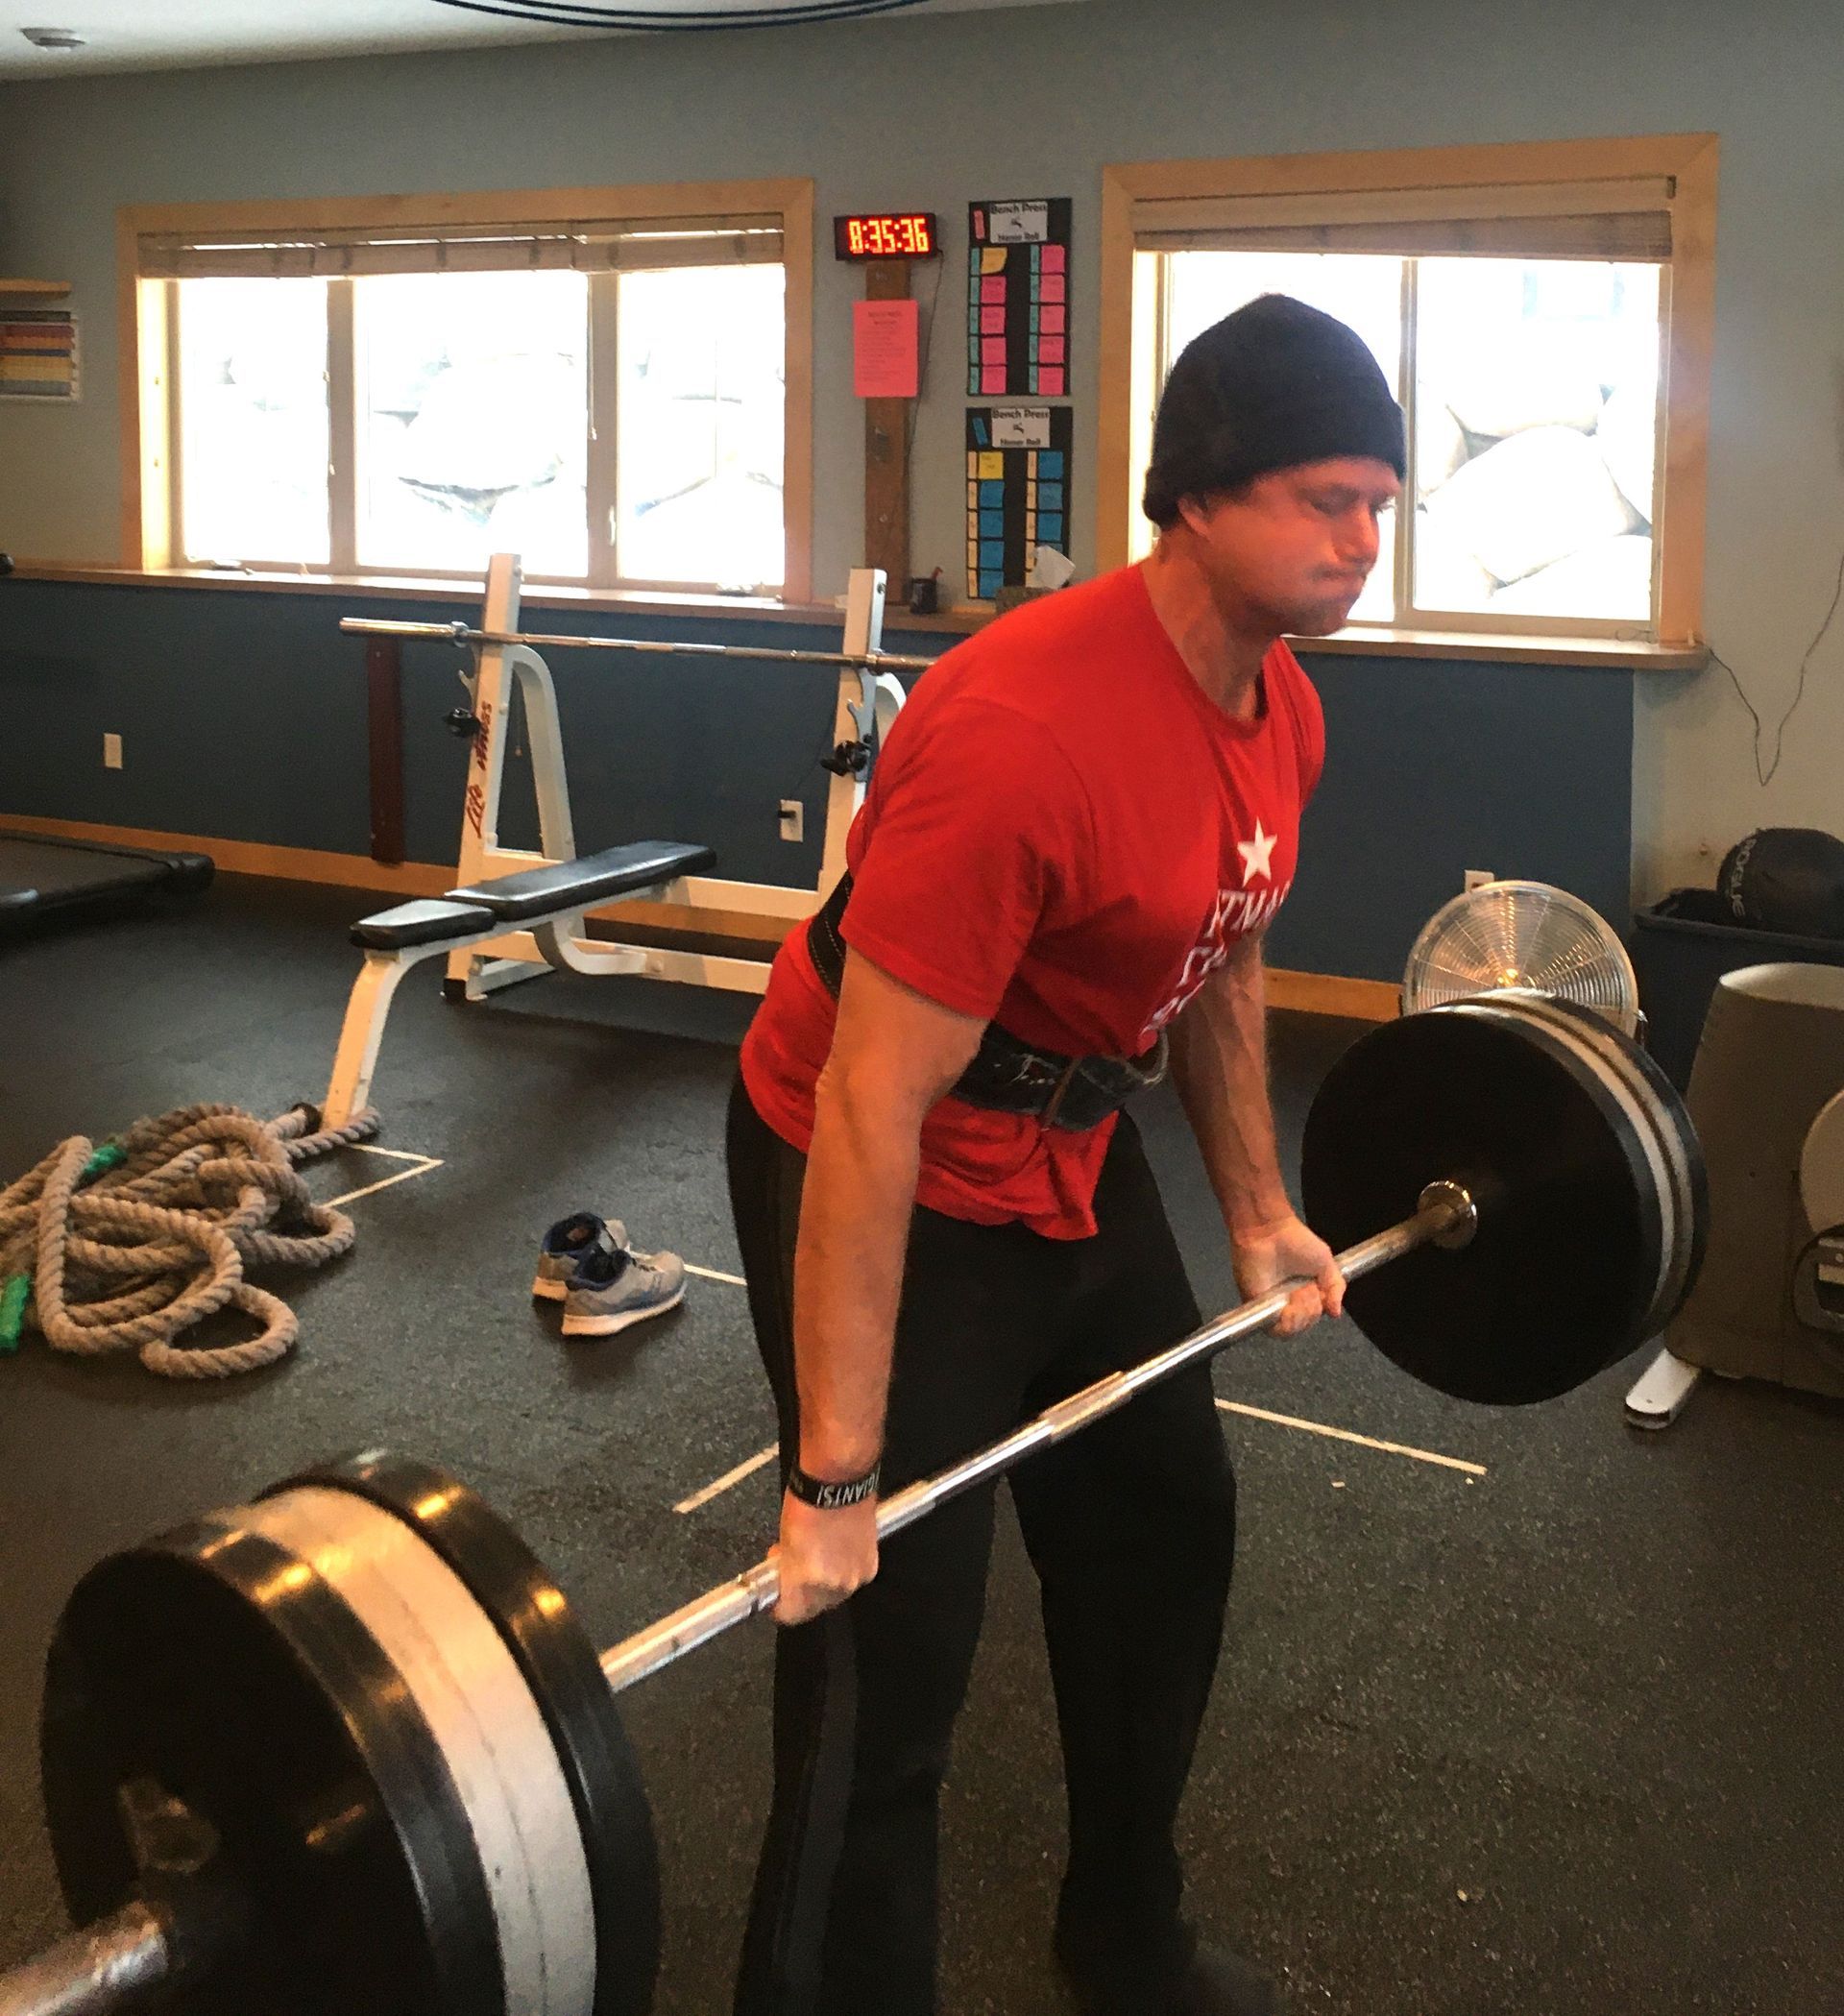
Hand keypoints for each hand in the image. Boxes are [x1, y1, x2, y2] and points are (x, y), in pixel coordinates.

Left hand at [771, 1490, 878, 1624]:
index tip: (776, 1600)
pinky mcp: (870, 1566)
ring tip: (817, 1555)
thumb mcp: (785, 1539)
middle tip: (795, 1570)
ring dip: (824, 1582)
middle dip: (803, 1593)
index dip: (780, 1608)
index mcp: (807, 1580)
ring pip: (834, 1594)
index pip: (791, 1615)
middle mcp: (833, 1585)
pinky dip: (843, 1570)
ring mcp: (854, 1577)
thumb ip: (785, 1569)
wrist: (838, 1480)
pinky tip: (835, 1550)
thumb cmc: (808, 1501)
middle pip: (814, 1607)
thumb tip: (784, 1577)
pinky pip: (851, 1579)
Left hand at [1232, 1212, 1345, 1337]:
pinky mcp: (1257, 1306)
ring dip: (1301, 1315)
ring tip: (1300, 1293)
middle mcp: (1285, 1302)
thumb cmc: (1296, 1241)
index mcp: (1301, 1293)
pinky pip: (1274, 1329)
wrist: (1271, 1232)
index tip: (1320, 1295)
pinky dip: (1287, 1322)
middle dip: (1311, 1312)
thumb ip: (1336, 1288)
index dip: (1317, 1312)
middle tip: (1308, 1290)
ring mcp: (1271, 1306)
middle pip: (1303, 1326)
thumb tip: (1336, 1313)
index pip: (1311, 1318)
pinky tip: (1291, 1304)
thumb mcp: (1326, 1264)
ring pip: (1291, 1330)